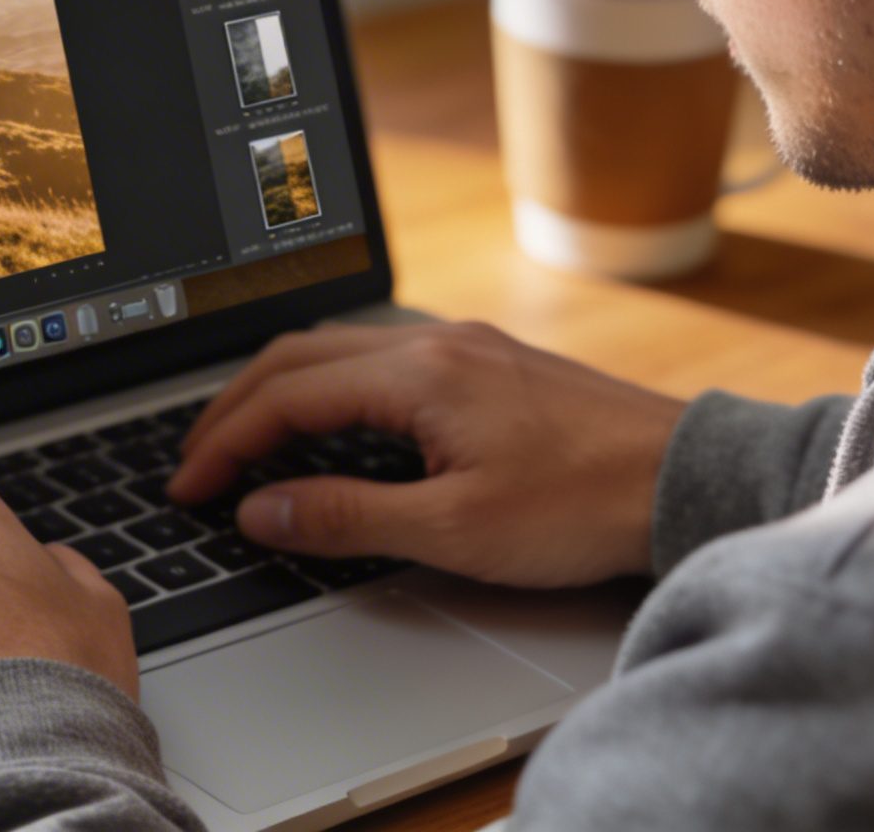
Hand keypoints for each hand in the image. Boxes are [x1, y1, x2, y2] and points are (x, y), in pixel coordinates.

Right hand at [169, 321, 684, 587]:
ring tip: (246, 445)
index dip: (224, 443)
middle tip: (196, 464)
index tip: (190, 489)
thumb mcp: (455, 528)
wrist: (684, 479)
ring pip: (339, 352)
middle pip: (299, 358)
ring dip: (281, 393)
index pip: (285, 397)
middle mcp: (435, 344)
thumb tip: (262, 510)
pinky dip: (329, 390)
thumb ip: (347, 517)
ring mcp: (465, 348)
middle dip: (235, 409)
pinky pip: (380, 361)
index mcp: (418, 375)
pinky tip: (330, 429)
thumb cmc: (583, 506)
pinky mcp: (490, 365)